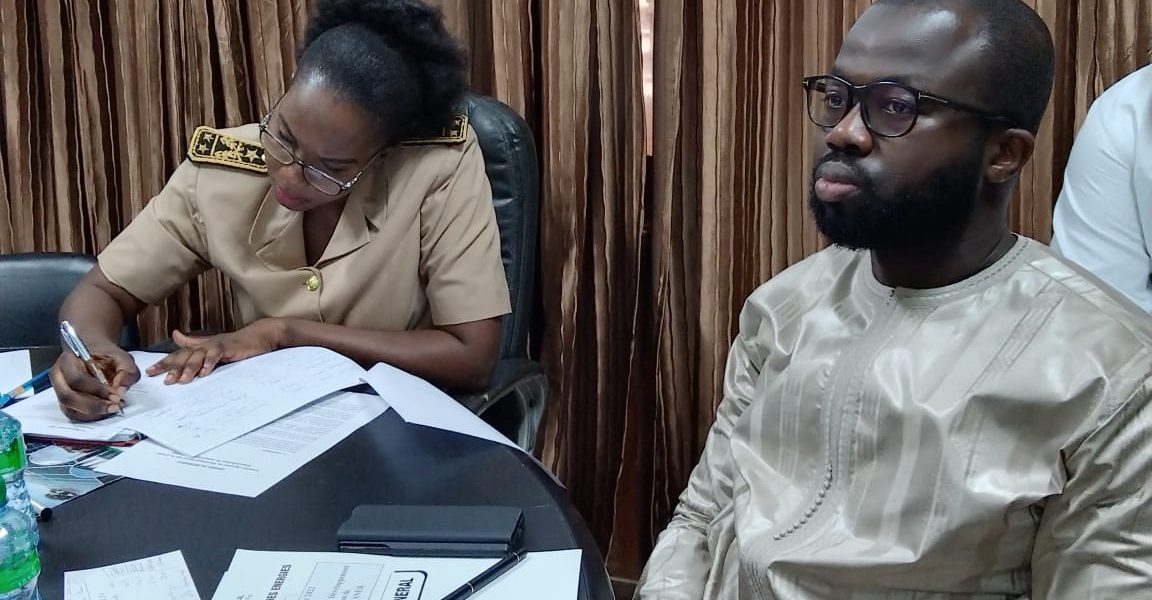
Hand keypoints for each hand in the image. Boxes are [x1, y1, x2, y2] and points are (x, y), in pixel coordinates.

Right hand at [50, 343, 139, 421]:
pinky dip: (90, 416)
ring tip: (111, 408)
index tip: (115, 395)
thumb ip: (127, 371)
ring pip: (69, 409)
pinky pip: (73, 414)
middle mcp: (59, 376)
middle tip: (114, 406)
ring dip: (92, 413)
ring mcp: (59, 390)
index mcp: (68, 359)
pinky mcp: (65, 401)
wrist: (94, 353)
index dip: (97, 390)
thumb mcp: (122, 357)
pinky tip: (104, 410)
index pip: (77, 379)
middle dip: (94, 405)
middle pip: (68, 397)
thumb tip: (120, 391)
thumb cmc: (105, 355)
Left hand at [145, 319, 284, 383]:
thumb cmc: (236, 343)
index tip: (150, 372)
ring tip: (180, 381)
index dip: (164, 362)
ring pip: (197, 356)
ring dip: (188, 368)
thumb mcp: (212, 345)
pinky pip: (216, 355)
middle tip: (162, 379)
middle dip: (171, 367)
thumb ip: (193, 342)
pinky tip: (204, 373)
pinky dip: (209, 363)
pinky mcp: (228, 347)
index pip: (178, 355)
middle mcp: (204, 344)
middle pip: (184, 355)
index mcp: (200, 346)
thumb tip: (175, 335)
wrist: (258, 336)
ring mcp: (216, 345)